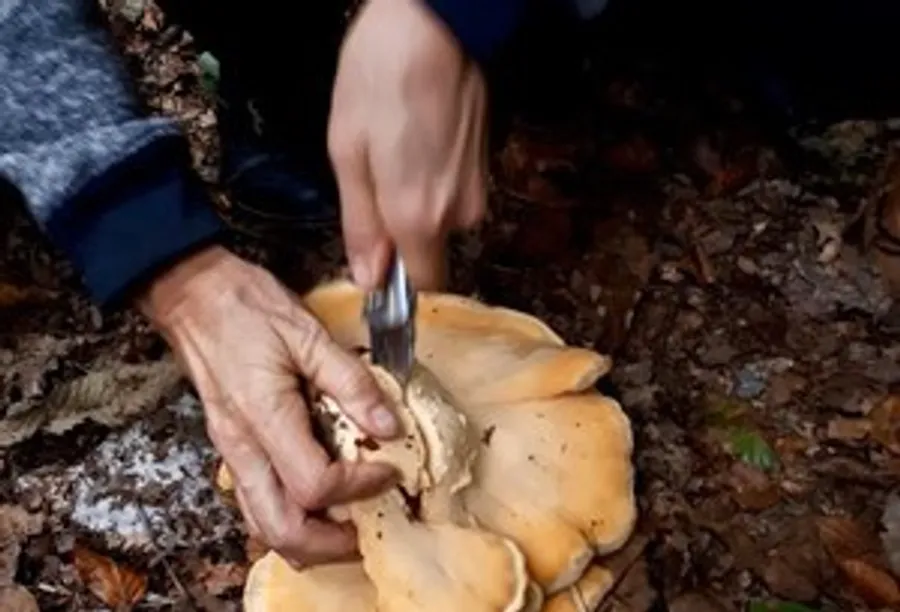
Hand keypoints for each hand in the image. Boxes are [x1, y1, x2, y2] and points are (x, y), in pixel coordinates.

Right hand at [137, 246, 399, 566]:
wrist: (192, 295)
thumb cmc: (243, 306)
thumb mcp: (306, 333)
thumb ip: (350, 381)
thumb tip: (388, 424)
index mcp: (263, 417)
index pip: (313, 484)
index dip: (359, 486)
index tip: (388, 469)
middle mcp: (242, 446)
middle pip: (281, 530)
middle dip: (330, 543)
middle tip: (369, 528)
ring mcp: (232, 451)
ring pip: (263, 525)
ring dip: (308, 539)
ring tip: (347, 525)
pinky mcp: (232, 447)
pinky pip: (256, 503)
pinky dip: (289, 517)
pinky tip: (317, 500)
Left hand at [328, 0, 488, 290]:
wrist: (437, 22)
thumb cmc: (381, 79)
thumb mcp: (348, 152)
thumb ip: (360, 225)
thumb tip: (368, 279)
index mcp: (417, 218)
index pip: (421, 287)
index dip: (396, 283)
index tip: (375, 266)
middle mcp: (457, 214)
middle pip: (427, 251)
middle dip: (398, 231)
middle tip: (373, 179)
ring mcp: (477, 189)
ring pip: (440, 220)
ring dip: (414, 201)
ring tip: (394, 149)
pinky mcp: (485, 166)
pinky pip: (452, 193)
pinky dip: (432, 179)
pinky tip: (415, 138)